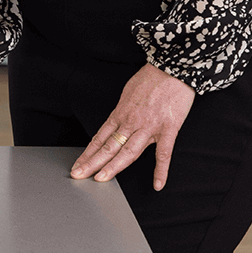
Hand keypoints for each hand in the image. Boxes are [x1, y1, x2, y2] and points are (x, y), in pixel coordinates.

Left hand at [70, 63, 193, 189]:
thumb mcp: (128, 93)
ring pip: (128, 152)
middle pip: (109, 146)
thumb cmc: (151, 78)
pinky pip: (163, 153)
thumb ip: (122, 111)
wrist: (172, 68)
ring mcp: (149, 127)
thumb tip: (116, 123)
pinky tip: (157, 184)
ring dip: (113, 167)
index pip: (100, 137)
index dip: (88, 153)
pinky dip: (161, 170)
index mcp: (121, 113)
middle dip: (92, 162)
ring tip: (101, 179)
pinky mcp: (168, 129)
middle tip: (79, 174)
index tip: (79, 164)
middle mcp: (131, 122)